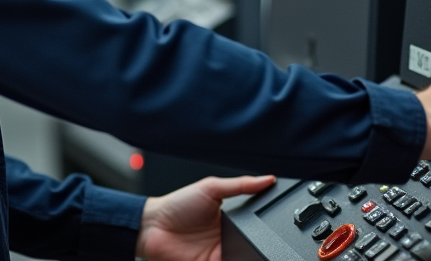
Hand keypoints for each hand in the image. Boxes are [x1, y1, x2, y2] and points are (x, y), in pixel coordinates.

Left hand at [135, 175, 275, 260]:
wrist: (151, 227)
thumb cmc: (177, 205)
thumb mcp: (211, 188)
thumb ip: (240, 185)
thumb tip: (267, 179)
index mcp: (230, 220)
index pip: (255, 226)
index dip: (265, 227)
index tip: (279, 224)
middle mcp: (226, 240)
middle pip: (251, 246)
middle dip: (257, 245)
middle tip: (262, 241)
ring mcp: (218, 255)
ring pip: (243, 258)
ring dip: (247, 255)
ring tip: (248, 248)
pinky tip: (232, 255)